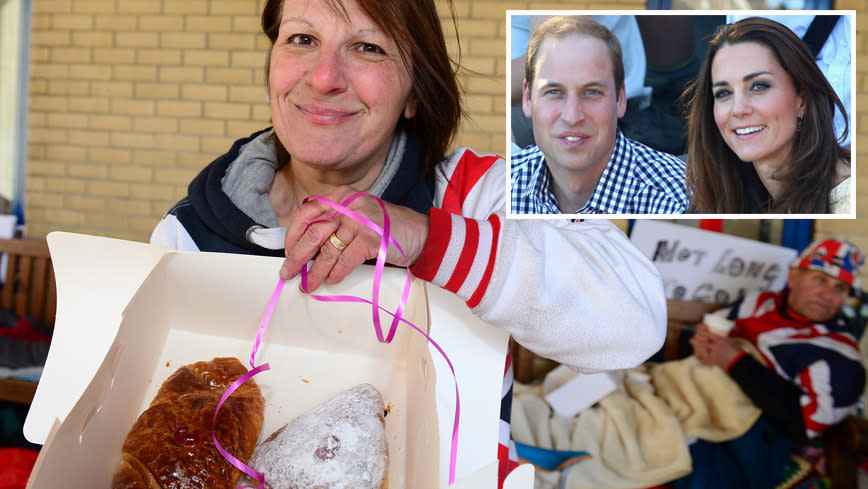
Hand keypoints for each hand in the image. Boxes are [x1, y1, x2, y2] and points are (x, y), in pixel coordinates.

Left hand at [279, 186, 429, 290]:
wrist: (420, 233)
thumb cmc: (387, 228)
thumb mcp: (357, 216)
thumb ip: (335, 224)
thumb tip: (305, 249)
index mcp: (342, 196)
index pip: (308, 212)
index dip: (293, 234)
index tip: (287, 251)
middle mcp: (350, 204)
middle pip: (314, 232)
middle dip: (297, 256)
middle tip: (288, 272)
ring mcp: (361, 220)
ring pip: (328, 250)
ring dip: (315, 271)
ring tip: (309, 284)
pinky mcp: (372, 238)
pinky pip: (346, 259)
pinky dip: (336, 272)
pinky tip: (332, 280)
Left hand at [690, 323, 743, 368]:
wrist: (739, 363)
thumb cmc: (738, 352)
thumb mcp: (733, 342)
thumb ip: (725, 339)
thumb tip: (721, 337)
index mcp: (721, 341)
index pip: (710, 335)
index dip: (704, 332)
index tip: (700, 329)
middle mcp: (716, 346)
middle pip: (704, 341)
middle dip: (697, 339)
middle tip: (691, 338)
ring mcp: (714, 354)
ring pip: (702, 349)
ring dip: (696, 345)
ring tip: (692, 342)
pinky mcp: (713, 361)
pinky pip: (704, 359)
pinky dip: (700, 357)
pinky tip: (696, 354)